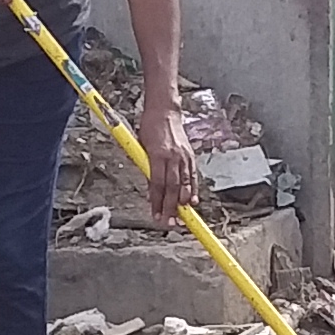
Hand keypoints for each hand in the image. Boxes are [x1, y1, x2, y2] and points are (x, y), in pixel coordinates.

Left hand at [138, 101, 196, 223]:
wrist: (165, 111)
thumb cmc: (150, 127)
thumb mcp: (141, 147)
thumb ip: (147, 167)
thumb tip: (150, 188)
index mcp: (157, 154)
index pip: (157, 184)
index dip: (157, 202)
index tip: (156, 215)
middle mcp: (172, 157)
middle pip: (172, 188)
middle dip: (171, 207)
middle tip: (169, 222)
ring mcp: (183, 156)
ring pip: (185, 184)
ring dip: (183, 203)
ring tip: (182, 217)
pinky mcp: (190, 155)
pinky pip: (193, 176)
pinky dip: (193, 190)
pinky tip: (192, 201)